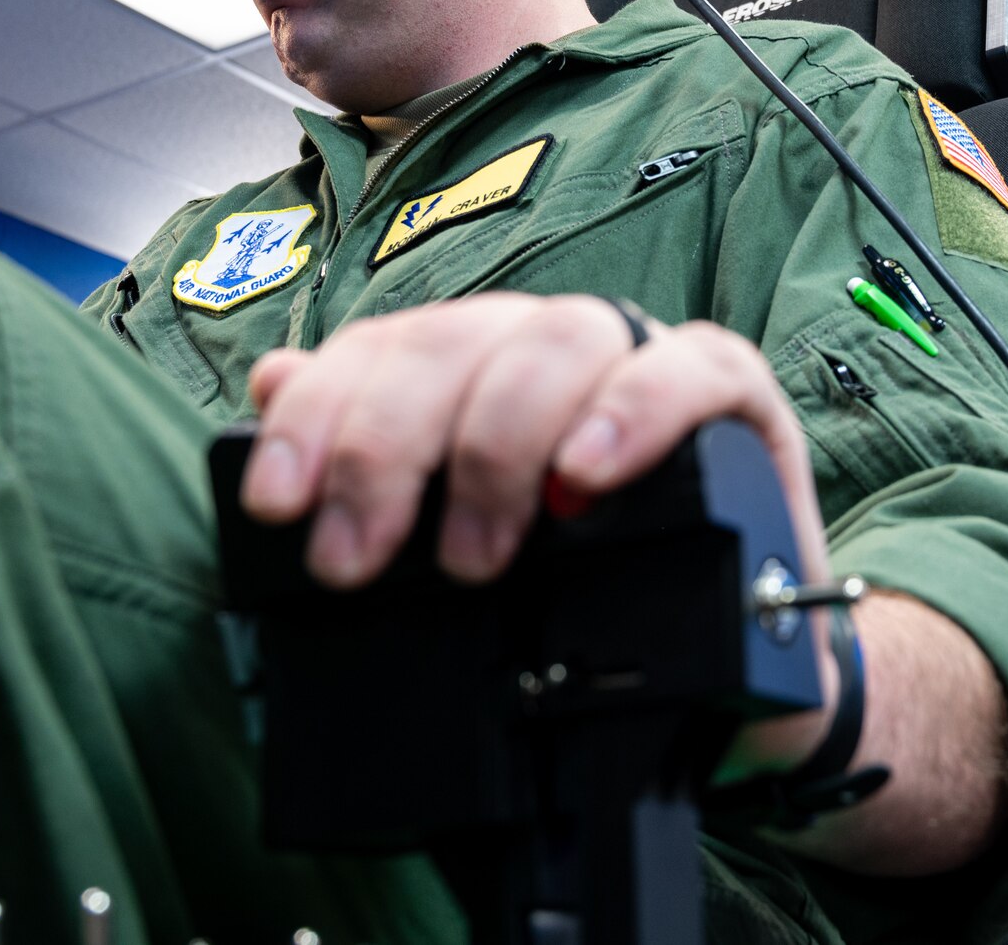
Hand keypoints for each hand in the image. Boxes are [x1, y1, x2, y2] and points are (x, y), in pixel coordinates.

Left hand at [239, 293, 830, 593]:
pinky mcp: (733, 397)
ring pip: (561, 338)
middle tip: (356, 559)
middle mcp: (552, 345)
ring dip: (500, 441)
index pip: (383, 345)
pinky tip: (586, 473)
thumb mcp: (456, 538)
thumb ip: (369, 456)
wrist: (730, 670)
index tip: (278, 500)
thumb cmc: (581, 593)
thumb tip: (274, 380)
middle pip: (456, 341)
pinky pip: (691, 367)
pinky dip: (634, 411)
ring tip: (472, 555)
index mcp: (478, 363)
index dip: (318, 412)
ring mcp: (644, 359)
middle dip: (387, 446)